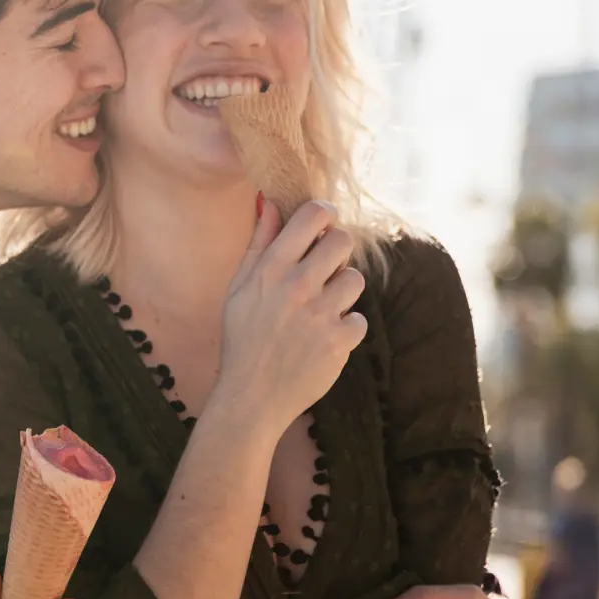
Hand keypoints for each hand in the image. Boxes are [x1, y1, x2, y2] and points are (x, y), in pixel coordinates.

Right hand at [212, 199, 367, 431]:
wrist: (251, 396)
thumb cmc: (243, 338)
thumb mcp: (239, 288)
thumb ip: (259, 243)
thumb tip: (271, 201)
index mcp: (270, 269)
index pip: (312, 215)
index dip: (324, 213)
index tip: (324, 223)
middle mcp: (296, 286)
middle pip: (342, 240)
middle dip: (337, 251)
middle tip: (325, 269)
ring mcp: (320, 314)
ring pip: (355, 279)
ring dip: (342, 292)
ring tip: (322, 309)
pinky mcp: (339, 342)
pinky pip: (359, 320)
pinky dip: (346, 329)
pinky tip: (324, 338)